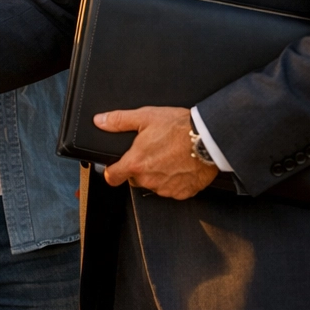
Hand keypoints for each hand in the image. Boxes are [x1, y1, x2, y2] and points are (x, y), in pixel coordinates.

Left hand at [97, 107, 217, 198]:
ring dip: (157, 175)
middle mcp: (149, 180)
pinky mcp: (183, 192)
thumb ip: (119, 120)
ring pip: (154, 185)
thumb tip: (100, 121)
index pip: (112, 177)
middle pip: (135, 179)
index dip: (112, 172)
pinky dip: (174, 181)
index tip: (115, 168)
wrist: (210, 139)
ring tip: (168, 157)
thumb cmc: (179, 127)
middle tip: (152, 153)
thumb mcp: (145, 117)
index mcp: (136, 163)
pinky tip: (180, 166)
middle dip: (139, 169)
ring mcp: (167, 188)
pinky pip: (173, 189)